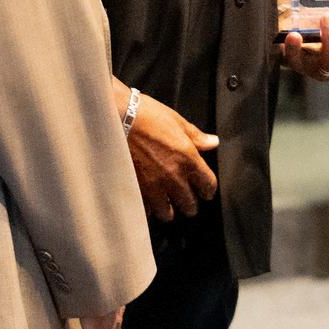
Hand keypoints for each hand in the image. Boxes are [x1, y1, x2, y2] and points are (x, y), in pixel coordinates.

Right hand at [115, 82, 218, 221]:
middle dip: (190, 204)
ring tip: (166, 206)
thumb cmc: (145, 115)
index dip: (208, 190)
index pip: (208, 185)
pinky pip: (145, 210)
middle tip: (187, 201)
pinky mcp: (135, 188)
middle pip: (189, 205)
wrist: (116, 117)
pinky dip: (147, 208)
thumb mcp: (176, 121)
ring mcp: (153, 185)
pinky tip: (146, 202)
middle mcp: (173, 176)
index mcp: (188, 158)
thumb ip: (196, 136)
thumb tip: (212, 142)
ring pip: (167, 213)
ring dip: (168, 210)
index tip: (205, 191)